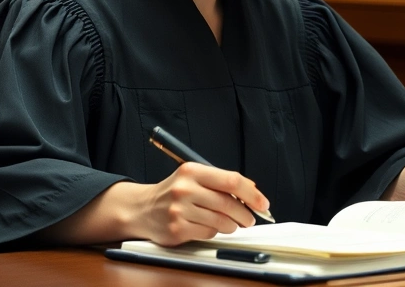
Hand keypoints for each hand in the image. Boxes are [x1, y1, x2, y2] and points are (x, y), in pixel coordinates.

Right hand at [133, 162, 269, 245]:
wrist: (142, 208)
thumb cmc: (173, 193)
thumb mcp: (194, 178)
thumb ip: (221, 182)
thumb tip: (253, 191)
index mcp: (192, 171)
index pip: (231, 181)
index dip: (252, 194)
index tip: (262, 204)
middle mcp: (184, 188)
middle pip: (229, 204)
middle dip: (246, 214)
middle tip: (250, 219)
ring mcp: (179, 210)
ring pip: (221, 221)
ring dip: (231, 225)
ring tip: (229, 223)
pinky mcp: (177, 229)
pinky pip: (208, 233)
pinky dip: (214, 232)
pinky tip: (207, 226)